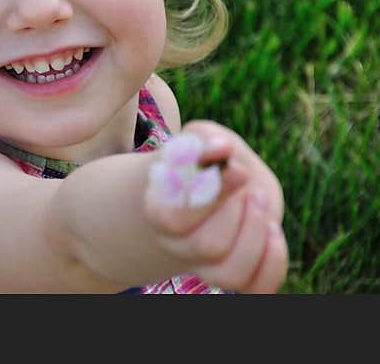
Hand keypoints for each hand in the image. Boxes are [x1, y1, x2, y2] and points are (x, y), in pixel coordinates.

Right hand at [143, 120, 287, 292]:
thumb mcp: (197, 140)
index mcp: (157, 209)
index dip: (207, 195)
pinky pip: (254, 290)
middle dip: (237, 212)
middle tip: (247, 180)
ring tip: (260, 200)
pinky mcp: (235, 274)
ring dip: (255, 235)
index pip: (171, 219)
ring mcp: (204, 265)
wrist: (207, 187)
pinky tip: (273, 230)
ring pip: (230, 275)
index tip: (234, 164)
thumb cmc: (200, 160)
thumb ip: (205, 140)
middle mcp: (175, 245)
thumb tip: (220, 150)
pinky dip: (272, 264)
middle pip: (206, 248)